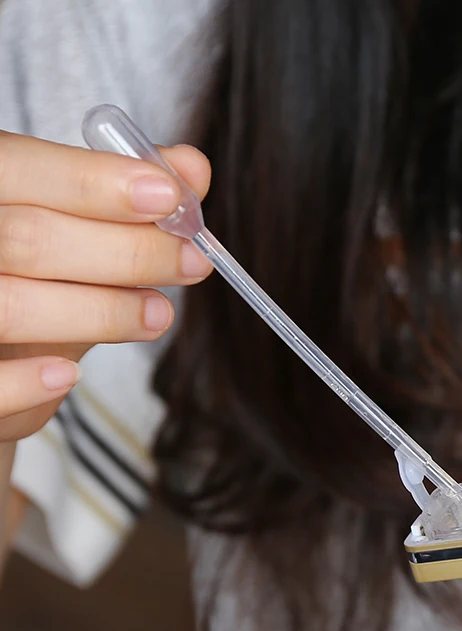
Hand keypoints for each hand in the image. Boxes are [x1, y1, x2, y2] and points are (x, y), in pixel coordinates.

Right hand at [0, 130, 212, 442]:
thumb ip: (119, 202)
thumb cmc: (20, 287)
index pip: (17, 166)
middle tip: (192, 262)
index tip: (170, 196)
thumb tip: (192, 168)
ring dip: (101, 313)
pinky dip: (30, 381)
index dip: (94, 182)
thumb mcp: (61, 236)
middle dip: (126, 252)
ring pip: (14, 305)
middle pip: (28, 239)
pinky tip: (70, 375)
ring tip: (158, 314)